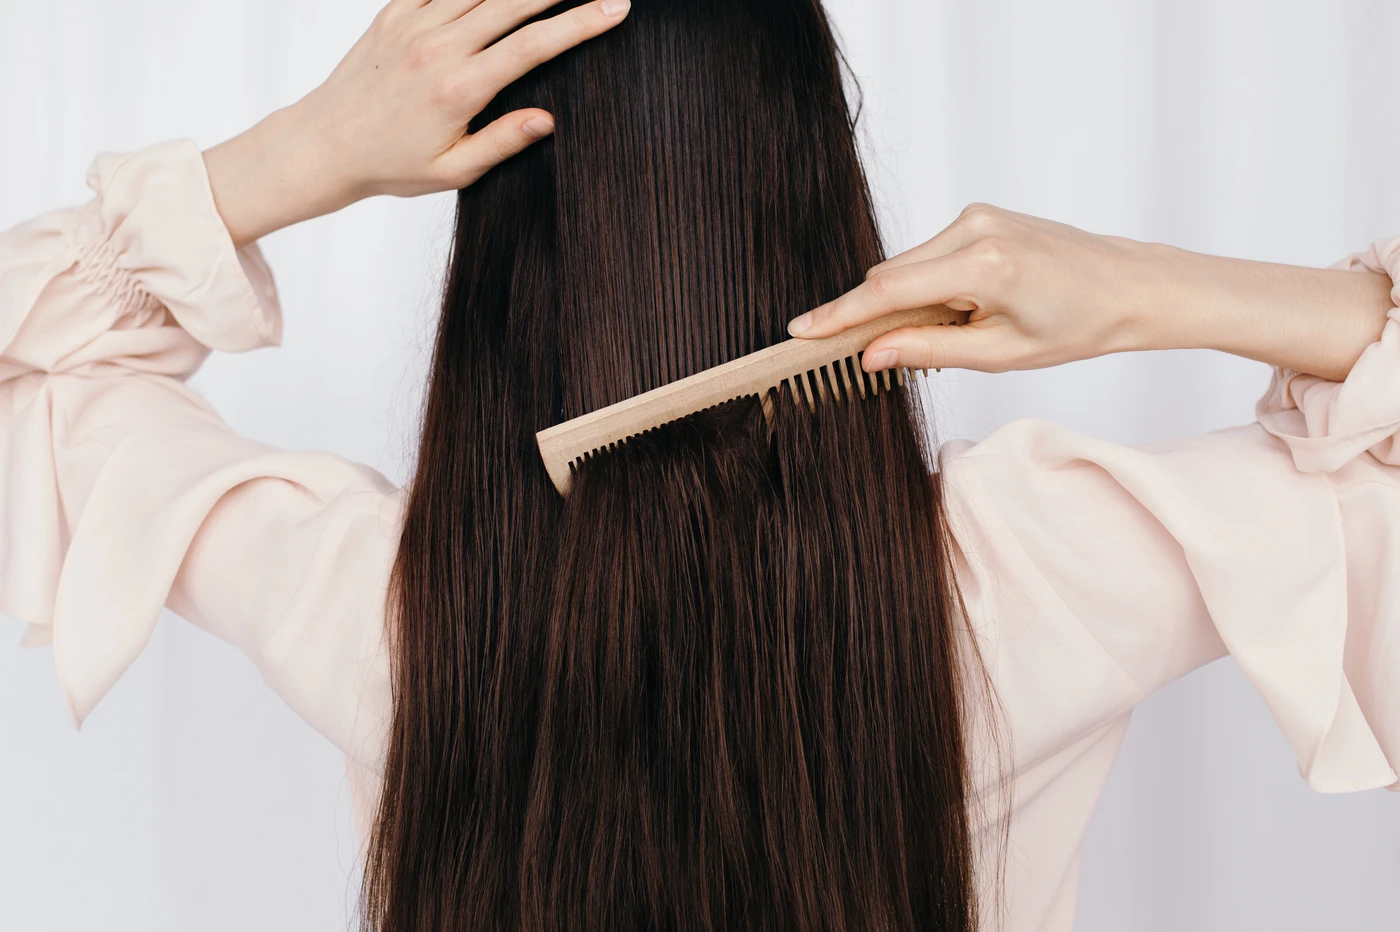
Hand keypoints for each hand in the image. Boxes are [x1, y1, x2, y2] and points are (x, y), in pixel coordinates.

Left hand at [204, 0, 630, 245]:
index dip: (580, 24)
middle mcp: (438, 48)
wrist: (323, 145)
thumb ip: (502, 142)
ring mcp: (413, 25)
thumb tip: (548, 120)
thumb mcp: (453, 171)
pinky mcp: (392, 14)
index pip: (534, 46)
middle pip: (513, 1)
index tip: (615, 8)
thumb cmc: (390, 165)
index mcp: (460, 89)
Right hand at [786, 204, 1392, 381]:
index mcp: (983, 265)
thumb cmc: (1079, 325)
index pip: (887, 292)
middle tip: (866, 358)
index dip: (839, 317)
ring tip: (959, 333)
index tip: (799, 333)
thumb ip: (928, 350)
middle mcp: (974, 228)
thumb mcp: (1001, 354)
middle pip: (890, 277)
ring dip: (906, 304)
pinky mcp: (981, 216)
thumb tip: (870, 354)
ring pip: (907, 267)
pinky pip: (929, 257)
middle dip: (873, 317)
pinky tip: (961, 311)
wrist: (1132, 286)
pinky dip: (926, 287)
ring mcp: (977, 216)